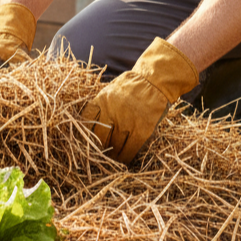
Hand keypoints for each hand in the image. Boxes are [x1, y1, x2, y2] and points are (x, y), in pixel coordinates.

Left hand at [82, 37, 198, 164]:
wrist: (155, 81)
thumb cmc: (132, 86)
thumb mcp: (110, 91)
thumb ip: (100, 106)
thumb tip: (88, 125)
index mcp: (102, 101)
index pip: (86, 123)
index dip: (85, 134)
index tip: (87, 141)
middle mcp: (112, 112)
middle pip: (99, 138)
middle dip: (99, 147)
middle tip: (100, 153)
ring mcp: (127, 122)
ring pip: (114, 147)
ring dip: (113, 155)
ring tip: (113, 158)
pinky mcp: (142, 130)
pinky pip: (129, 151)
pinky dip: (125, 157)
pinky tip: (124, 159)